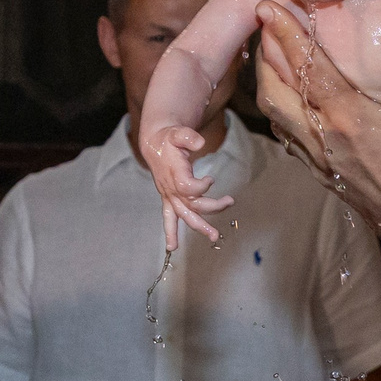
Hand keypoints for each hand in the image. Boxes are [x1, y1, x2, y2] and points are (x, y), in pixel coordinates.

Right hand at [145, 122, 230, 249]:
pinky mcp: (169, 199)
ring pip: (184, 215)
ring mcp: (169, 195)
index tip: (211, 179)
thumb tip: (199, 143)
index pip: (188, 187)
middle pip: (190, 205)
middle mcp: (171, 188)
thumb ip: (188, 136)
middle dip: (208, 212)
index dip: (201, 186)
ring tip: (214, 237)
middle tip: (226, 209)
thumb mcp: (177, 132)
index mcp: (174, 173)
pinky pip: (169, 218)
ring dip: (199, 226)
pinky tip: (172, 248)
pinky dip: (170, 232)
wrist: (154, 144)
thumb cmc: (169, 139)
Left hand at [253, 0, 380, 266]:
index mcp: (354, 119)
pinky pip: (287, 133)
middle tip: (264, 15)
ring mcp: (320, 158)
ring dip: (267, 77)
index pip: (307, 68)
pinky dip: (279, 105)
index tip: (267, 4)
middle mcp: (327, 138)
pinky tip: (288, 88)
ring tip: (269, 46)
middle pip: (275, 88)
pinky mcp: (322, 173)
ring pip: (274, 112)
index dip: (284, 32)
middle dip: (265, 48)